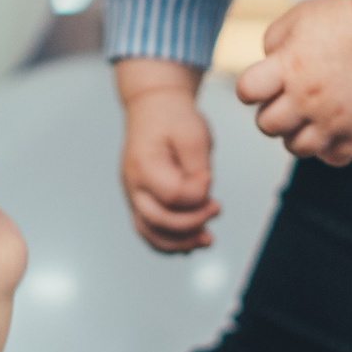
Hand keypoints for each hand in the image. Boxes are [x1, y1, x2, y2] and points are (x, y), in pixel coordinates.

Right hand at [116, 59, 218, 251]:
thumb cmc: (174, 120)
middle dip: (192, 222)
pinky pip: (150, 230)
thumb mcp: (194, 133)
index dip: (197, 193)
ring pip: (150, 232)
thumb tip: (202, 197)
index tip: (209, 177)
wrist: (153, 108)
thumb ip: (198, 168)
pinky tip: (192, 243)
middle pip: (158, 220)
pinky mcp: (141, 202)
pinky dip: (170, 241)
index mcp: (144, 164)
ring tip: (207, 240)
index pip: (172, 194)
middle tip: (217, 208)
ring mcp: (134, 195)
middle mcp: (133, 184)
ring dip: (180, 242)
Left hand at [236, 0, 351, 164]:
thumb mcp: (299, 16)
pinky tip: (334, 126)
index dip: (251, 87)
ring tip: (310, 114)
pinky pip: (333, 158)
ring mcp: (333, 120)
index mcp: (287, 68)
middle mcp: (306, 99)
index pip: (246, 92)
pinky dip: (330, 147)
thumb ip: (272, 43)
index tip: (265, 80)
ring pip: (296, 148)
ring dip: (296, 132)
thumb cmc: (346, 18)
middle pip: (266, 126)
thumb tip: (266, 64)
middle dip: (272, 110)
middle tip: (290, 97)